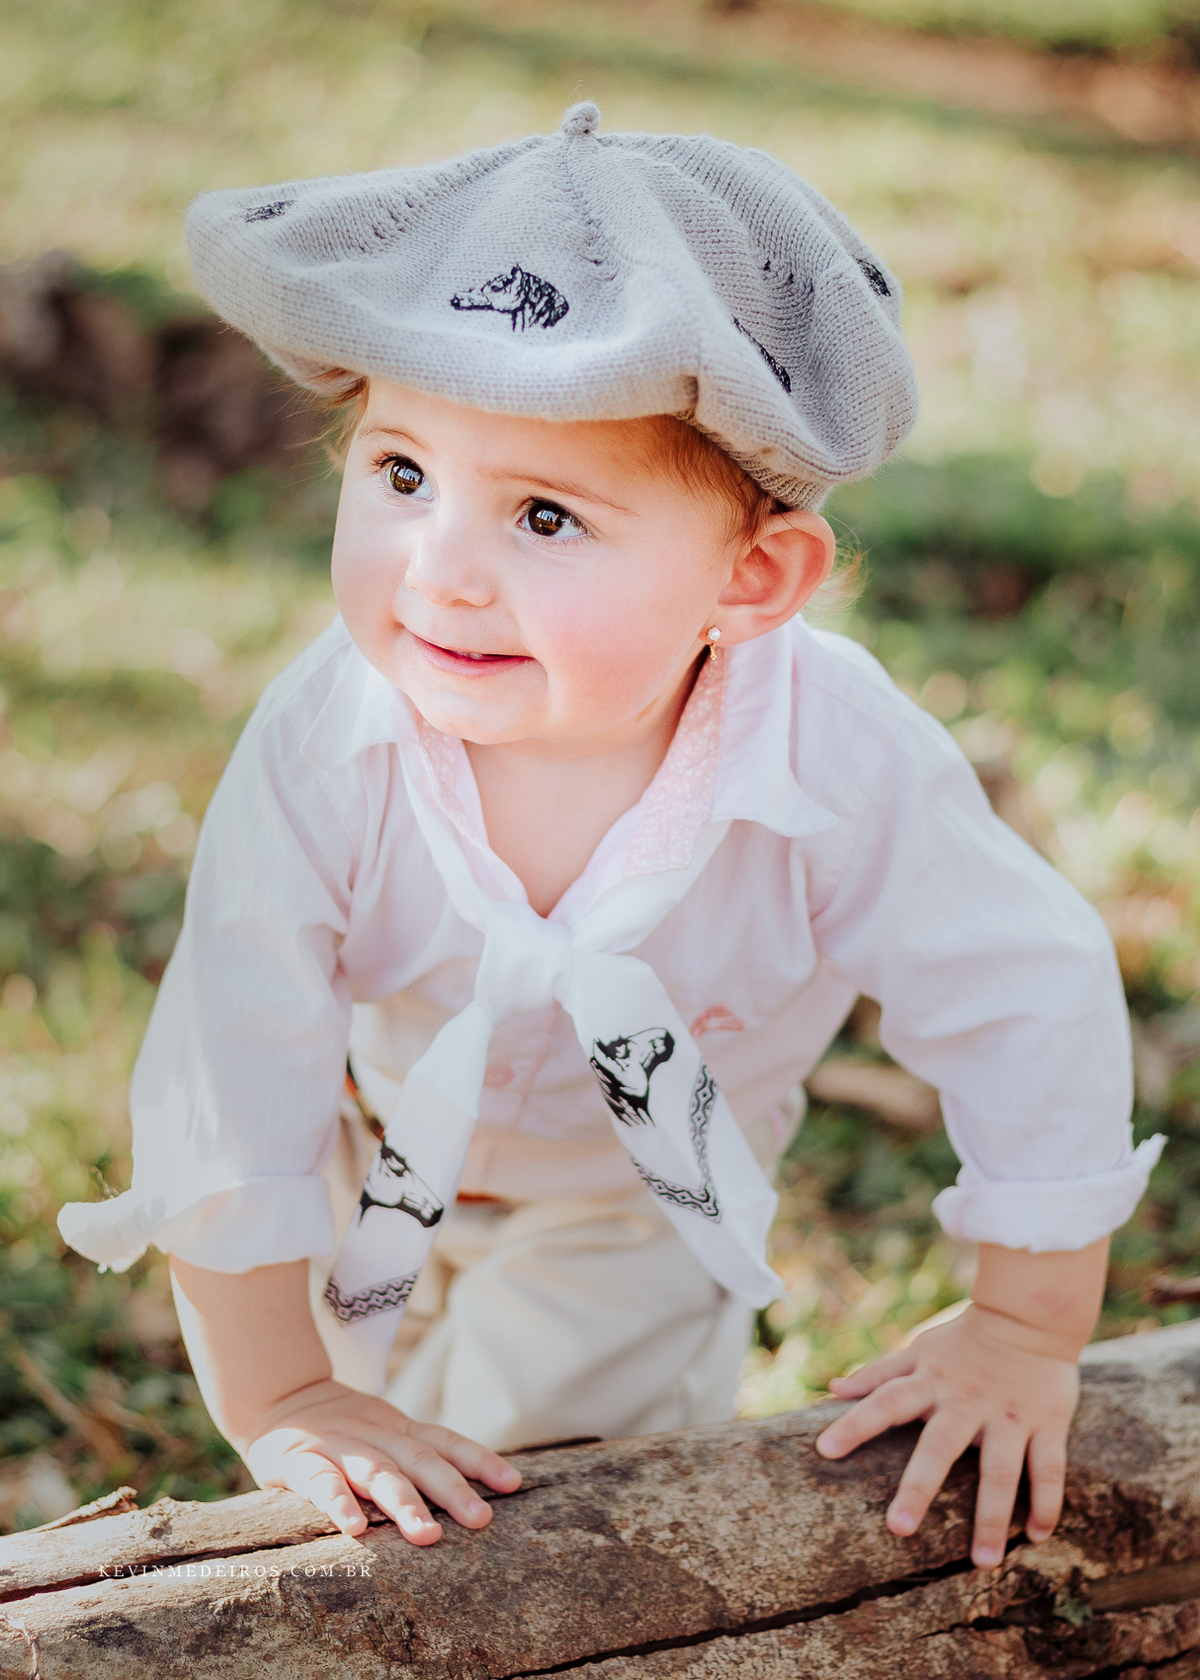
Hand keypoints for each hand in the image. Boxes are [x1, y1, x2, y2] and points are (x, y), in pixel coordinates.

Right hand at [243, 1378, 521, 1545]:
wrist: (277, 1396)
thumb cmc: (343, 1428)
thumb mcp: (384, 1431)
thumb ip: (417, 1456)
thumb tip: (474, 1491)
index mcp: (399, 1429)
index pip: (446, 1440)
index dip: (480, 1459)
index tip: (514, 1483)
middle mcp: (376, 1434)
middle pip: (420, 1460)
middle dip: (453, 1490)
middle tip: (482, 1520)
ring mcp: (339, 1445)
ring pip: (377, 1473)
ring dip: (404, 1503)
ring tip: (429, 1536)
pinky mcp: (299, 1460)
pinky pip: (320, 1482)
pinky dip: (338, 1502)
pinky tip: (354, 1529)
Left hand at [814, 1304, 1078, 1568]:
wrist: (1030, 1315)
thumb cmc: (964, 1340)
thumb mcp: (919, 1351)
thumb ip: (879, 1374)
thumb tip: (832, 1388)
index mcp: (931, 1383)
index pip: (886, 1401)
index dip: (856, 1423)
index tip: (825, 1449)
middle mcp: (967, 1402)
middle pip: (940, 1446)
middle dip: (919, 1486)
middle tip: (898, 1528)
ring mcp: (1009, 1415)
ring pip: (1001, 1471)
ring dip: (992, 1518)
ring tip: (983, 1563)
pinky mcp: (1048, 1423)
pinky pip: (1049, 1469)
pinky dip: (1046, 1504)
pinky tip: (1037, 1537)